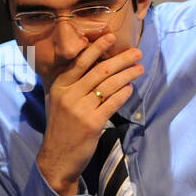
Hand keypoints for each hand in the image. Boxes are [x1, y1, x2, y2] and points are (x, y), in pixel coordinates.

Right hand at [36, 33, 144, 195]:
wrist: (57, 158)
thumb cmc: (60, 129)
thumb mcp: (57, 102)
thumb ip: (70, 85)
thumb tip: (92, 66)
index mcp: (59, 86)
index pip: (80, 61)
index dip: (97, 48)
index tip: (111, 37)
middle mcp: (68, 95)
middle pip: (99, 70)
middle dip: (121, 59)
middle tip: (136, 53)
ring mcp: (80, 109)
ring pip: (108, 85)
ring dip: (127, 74)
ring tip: (139, 69)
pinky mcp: (92, 123)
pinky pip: (112, 103)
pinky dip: (123, 93)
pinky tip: (130, 88)